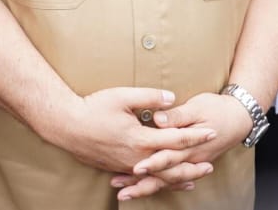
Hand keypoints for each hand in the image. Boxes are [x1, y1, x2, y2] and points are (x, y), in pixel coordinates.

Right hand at [48, 87, 217, 177]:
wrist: (67, 126)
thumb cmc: (93, 108)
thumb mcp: (122, 96)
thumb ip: (149, 96)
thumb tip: (171, 98)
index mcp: (141, 138)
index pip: (175, 138)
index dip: (195, 135)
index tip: (211, 132)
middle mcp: (137, 157)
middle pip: (171, 167)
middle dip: (192, 166)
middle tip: (210, 165)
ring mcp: (127, 165)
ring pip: (158, 178)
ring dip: (178, 178)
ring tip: (194, 179)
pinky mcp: (118, 168)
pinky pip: (144, 180)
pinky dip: (159, 182)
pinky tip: (164, 182)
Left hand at [112, 91, 249, 197]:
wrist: (238, 119)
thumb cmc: (216, 109)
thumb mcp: (197, 107)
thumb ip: (177, 115)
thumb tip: (158, 119)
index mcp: (190, 145)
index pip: (168, 156)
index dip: (151, 163)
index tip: (135, 168)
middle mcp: (189, 158)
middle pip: (163, 175)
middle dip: (142, 184)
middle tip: (121, 190)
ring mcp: (189, 163)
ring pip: (165, 181)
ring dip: (145, 187)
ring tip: (124, 193)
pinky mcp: (188, 163)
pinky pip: (171, 179)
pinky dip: (157, 185)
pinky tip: (142, 188)